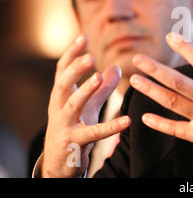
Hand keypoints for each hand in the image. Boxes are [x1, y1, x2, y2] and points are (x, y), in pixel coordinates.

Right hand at [41, 34, 130, 177]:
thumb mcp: (88, 106)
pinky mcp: (75, 142)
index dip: (71, 53)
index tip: (83, 36)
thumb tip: (116, 66)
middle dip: (75, 69)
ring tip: (99, 77)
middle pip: (63, 84)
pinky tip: (127, 121)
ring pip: (73, 105)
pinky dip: (111, 126)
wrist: (59, 163)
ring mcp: (65, 125)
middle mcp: (59, 108)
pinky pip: (94, 133)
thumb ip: (102, 88)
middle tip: (90, 56)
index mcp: (62, 96)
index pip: (63, 70)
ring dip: (85, 90)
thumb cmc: (74, 127)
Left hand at [130, 33, 192, 177]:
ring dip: (151, 90)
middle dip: (155, 69)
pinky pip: (176, 130)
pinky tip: (145, 117)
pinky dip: (160, 124)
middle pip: (178, 82)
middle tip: (138, 59)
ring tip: (135, 80)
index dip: (184, 47)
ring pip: (172, 103)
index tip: (171, 37)